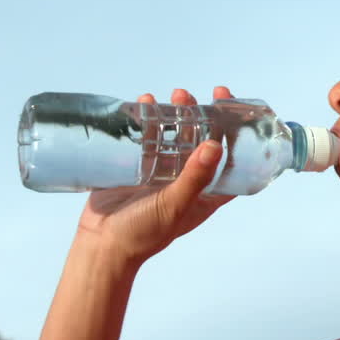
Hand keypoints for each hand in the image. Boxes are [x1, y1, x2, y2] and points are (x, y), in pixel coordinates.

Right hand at [75, 86, 236, 264]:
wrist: (101, 244)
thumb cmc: (143, 234)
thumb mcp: (175, 205)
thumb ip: (195, 177)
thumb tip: (216, 146)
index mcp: (205, 193)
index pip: (232, 162)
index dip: (238, 137)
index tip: (235, 110)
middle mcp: (186, 180)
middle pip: (202, 141)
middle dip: (202, 116)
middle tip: (197, 95)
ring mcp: (162, 173)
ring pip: (175, 136)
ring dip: (177, 114)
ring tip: (174, 95)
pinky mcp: (137, 167)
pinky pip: (147, 139)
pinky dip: (148, 121)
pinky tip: (145, 103)